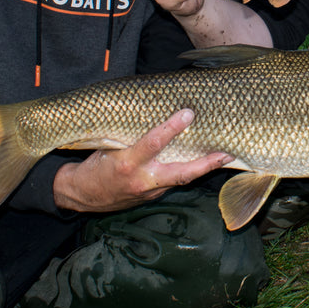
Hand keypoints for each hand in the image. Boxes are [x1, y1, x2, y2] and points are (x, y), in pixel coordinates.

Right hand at [51, 109, 231, 211]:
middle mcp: (142, 180)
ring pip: (183, 179)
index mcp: (126, 163)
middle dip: (205, 164)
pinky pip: (175, 182)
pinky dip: (190, 171)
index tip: (187, 113)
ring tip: (226, 155)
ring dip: (205, 168)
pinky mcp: (153, 196)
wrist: (82, 195)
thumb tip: (154, 111)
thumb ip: (130, 134)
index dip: (170, 128)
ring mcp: (150, 191)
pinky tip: (205, 161)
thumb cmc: (95, 165)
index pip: (152, 144)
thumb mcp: (106, 146)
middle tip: (226, 152)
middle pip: (181, 173)